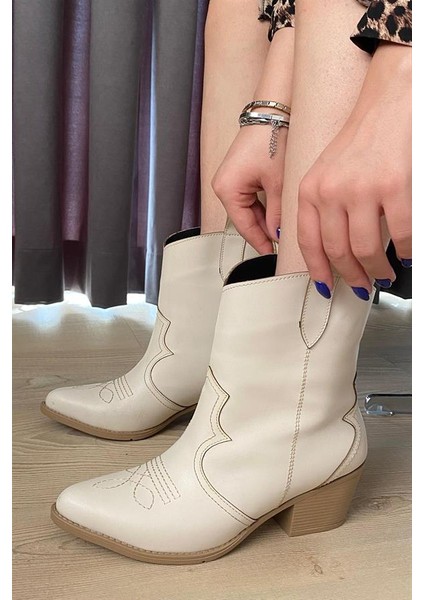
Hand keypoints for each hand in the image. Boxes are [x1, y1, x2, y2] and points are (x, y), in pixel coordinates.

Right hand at [212, 122, 286, 254]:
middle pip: (246, 220)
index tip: (273, 253)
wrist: (275, 111)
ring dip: (267, 220)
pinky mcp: (241, 175)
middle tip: (284, 243)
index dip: (260, 242)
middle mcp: (224, 186)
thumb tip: (279, 234)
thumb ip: (277, 213)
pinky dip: (266, 207)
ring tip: (284, 228)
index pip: (244, 226)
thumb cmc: (272, 137)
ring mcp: (232, 180)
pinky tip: (280, 212)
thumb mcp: (278, 183)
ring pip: (250, 211)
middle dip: (265, 231)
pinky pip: (252, 199)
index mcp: (226, 189)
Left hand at [297, 43, 411, 298]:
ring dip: (377, 270)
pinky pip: (400, 235)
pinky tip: (406, 256)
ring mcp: (363, 189)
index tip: (325, 288)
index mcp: (311, 190)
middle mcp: (331, 192)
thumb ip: (324, 208)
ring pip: (367, 249)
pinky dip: (405, 252)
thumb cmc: (362, 139)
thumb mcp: (327, 172)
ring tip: (385, 275)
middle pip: (338, 251)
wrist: (390, 101)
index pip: (308, 242)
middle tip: (364, 286)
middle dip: (352, 276)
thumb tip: (333, 251)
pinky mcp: (395, 186)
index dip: (318, 271)